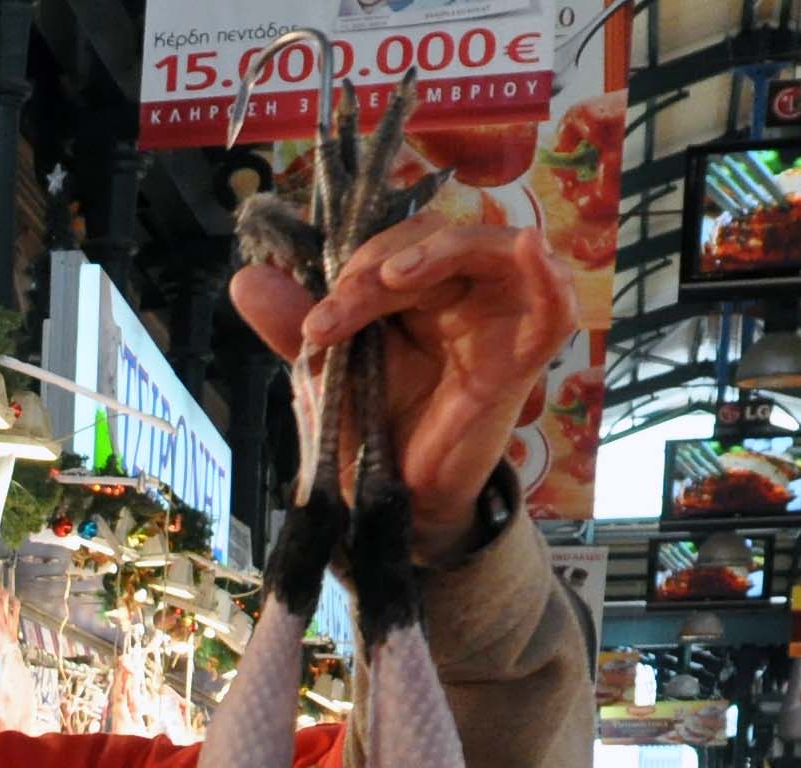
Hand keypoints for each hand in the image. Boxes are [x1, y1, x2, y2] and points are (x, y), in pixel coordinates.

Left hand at [229, 213, 576, 558]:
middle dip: (380, 262)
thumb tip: (245, 278)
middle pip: (438, 235)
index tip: (313, 327)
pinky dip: (549, 275)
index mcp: (417, 288)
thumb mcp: (325, 372)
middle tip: (338, 312)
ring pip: (491, 246)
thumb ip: (293, 324)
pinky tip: (531, 249)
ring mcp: (498, 319)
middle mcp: (462, 292)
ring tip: (392, 277)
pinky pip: (556, 306)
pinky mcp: (525, 357)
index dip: (353, 269)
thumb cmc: (369, 429)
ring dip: (444, 249)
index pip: (394, 245)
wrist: (391, 500)